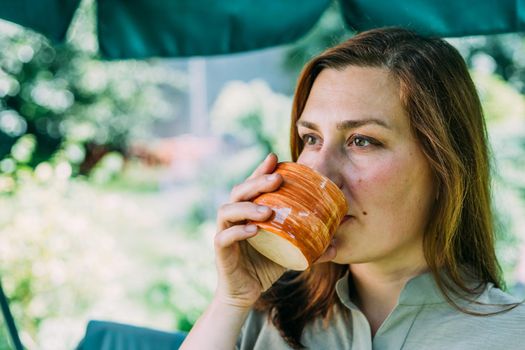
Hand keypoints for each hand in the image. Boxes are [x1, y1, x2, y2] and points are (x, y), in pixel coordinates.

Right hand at [214, 153, 336, 308]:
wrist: (246, 292)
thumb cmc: (265, 266)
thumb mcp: (288, 251)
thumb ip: (306, 244)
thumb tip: (335, 244)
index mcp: (248, 212)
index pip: (252, 185)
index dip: (261, 170)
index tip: (276, 158)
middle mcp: (234, 217)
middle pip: (240, 191)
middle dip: (258, 181)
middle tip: (278, 179)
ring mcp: (225, 232)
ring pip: (228, 210)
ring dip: (247, 206)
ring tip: (268, 210)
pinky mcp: (220, 250)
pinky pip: (224, 237)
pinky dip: (238, 231)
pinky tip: (253, 231)